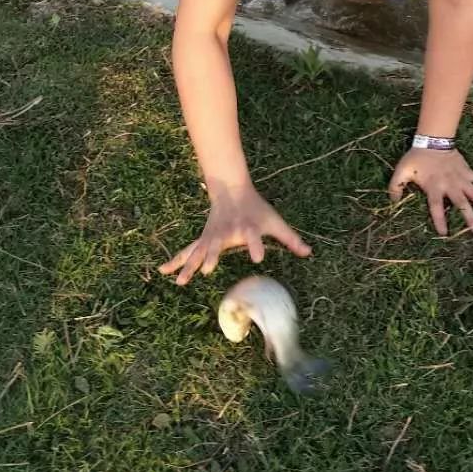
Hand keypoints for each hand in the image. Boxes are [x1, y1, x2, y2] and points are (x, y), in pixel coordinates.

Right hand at [159, 185, 310, 285]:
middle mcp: (228, 233)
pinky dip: (176, 261)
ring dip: (189, 265)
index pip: (254, 238)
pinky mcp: (203, 239)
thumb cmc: (256, 209)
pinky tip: (163, 272)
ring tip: (181, 282)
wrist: (232, 190)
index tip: (258, 258)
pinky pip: (187, 251)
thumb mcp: (275, 221)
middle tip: (206, 270)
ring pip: (198, 251)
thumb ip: (290, 239)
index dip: (256, 247)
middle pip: (218, 245)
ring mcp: (212, 236)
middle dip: (212, 257)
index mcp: (248, 228)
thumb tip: (309, 253)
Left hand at [389, 147, 472, 236]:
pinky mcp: (469, 173)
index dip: (440, 220)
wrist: (433, 139)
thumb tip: (392, 203)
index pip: (436, 207)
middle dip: (470, 219)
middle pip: (462, 204)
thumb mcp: (401, 171)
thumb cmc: (416, 157)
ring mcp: (462, 179)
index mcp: (434, 187)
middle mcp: (450, 185)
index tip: (445, 234)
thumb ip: (395, 187)